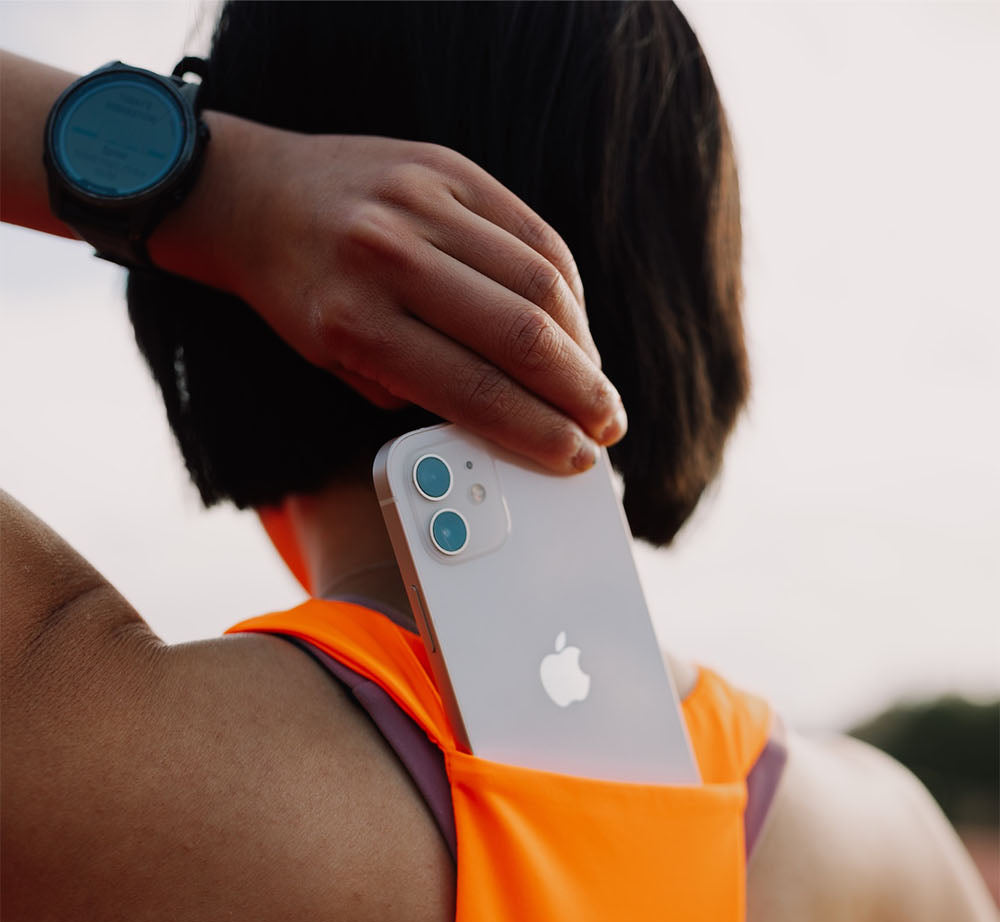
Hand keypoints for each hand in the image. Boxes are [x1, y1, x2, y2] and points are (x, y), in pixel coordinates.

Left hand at [151, 115, 625, 473]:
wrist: (256, 198)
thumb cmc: (305, 296)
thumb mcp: (342, 364)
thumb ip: (421, 392)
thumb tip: (518, 423)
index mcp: (354, 323)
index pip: (474, 389)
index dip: (538, 432)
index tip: (575, 458)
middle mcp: (388, 258)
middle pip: (520, 334)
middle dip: (578, 391)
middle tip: (607, 426)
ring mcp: (420, 204)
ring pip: (539, 280)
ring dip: (583, 343)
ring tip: (596, 383)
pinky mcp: (447, 169)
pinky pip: (531, 232)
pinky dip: (565, 288)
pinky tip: (574, 326)